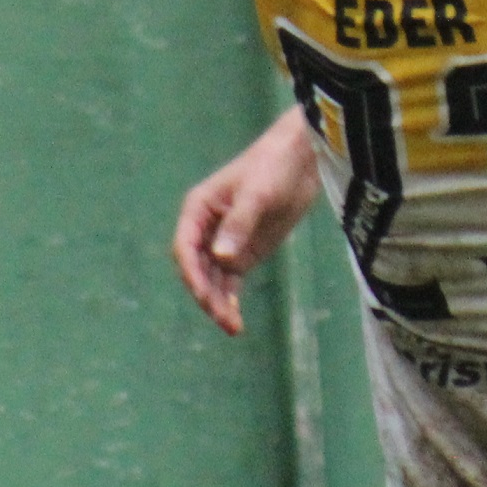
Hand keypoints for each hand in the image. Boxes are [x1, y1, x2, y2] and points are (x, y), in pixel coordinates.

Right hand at [172, 109, 320, 335]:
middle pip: (196, 269)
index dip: (191, 273)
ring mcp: (225, 243)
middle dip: (205, 294)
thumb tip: (220, 257)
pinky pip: (230, 282)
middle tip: (223, 317)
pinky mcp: (245, 253)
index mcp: (198, 210)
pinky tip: (235, 318)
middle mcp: (206, 230)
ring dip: (217, 303)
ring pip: (212, 280)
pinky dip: (230, 299)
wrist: (301, 160)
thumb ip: (239, 224)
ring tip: (232, 327)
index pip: (185, 247)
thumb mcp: (257, 194)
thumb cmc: (273, 166)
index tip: (203, 294)